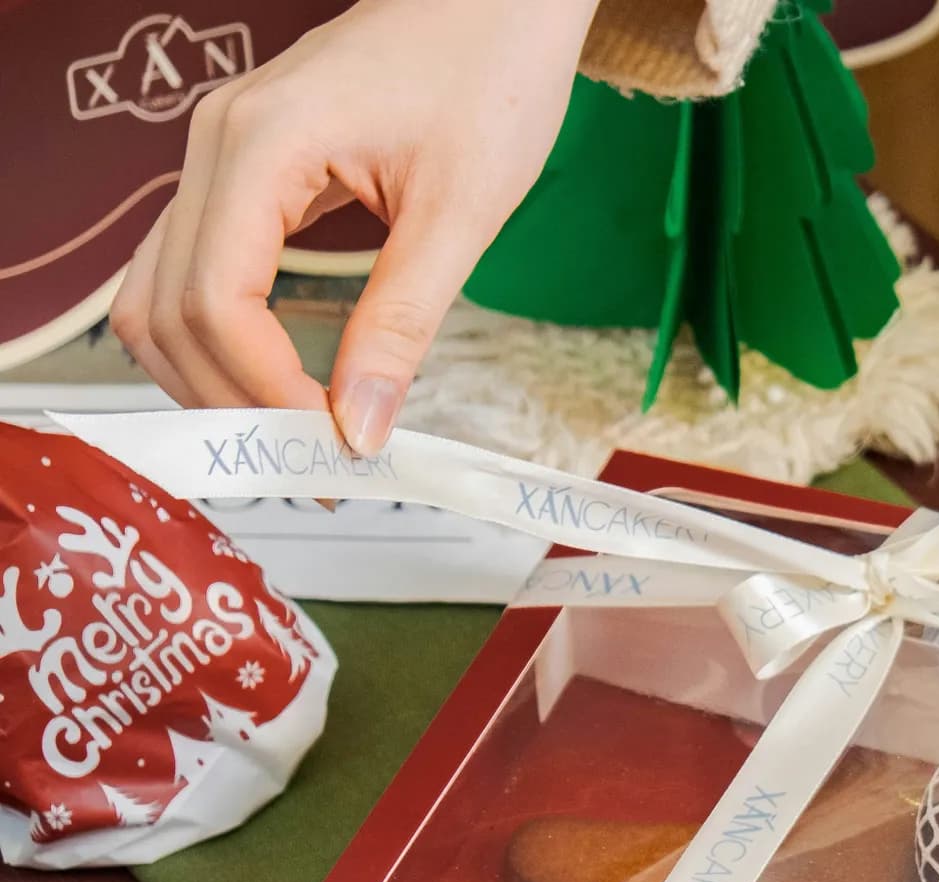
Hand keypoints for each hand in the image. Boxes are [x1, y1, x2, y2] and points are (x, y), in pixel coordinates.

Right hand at [111, 0, 597, 451]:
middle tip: (311, 467)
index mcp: (264, 141)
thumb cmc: (490, 69)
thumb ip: (404, 320)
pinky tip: (284, 380)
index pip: (217, 299)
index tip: (330, 447)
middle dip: (228, 399)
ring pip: (161, 294)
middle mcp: (216, 142)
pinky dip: (224, 335)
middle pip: (166, 308)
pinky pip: (196, 267)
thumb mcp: (463, 208)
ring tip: (298, 435)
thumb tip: (363, 423)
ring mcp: (219, 152)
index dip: (262, 388)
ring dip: (214, 377)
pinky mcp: (244, 166)